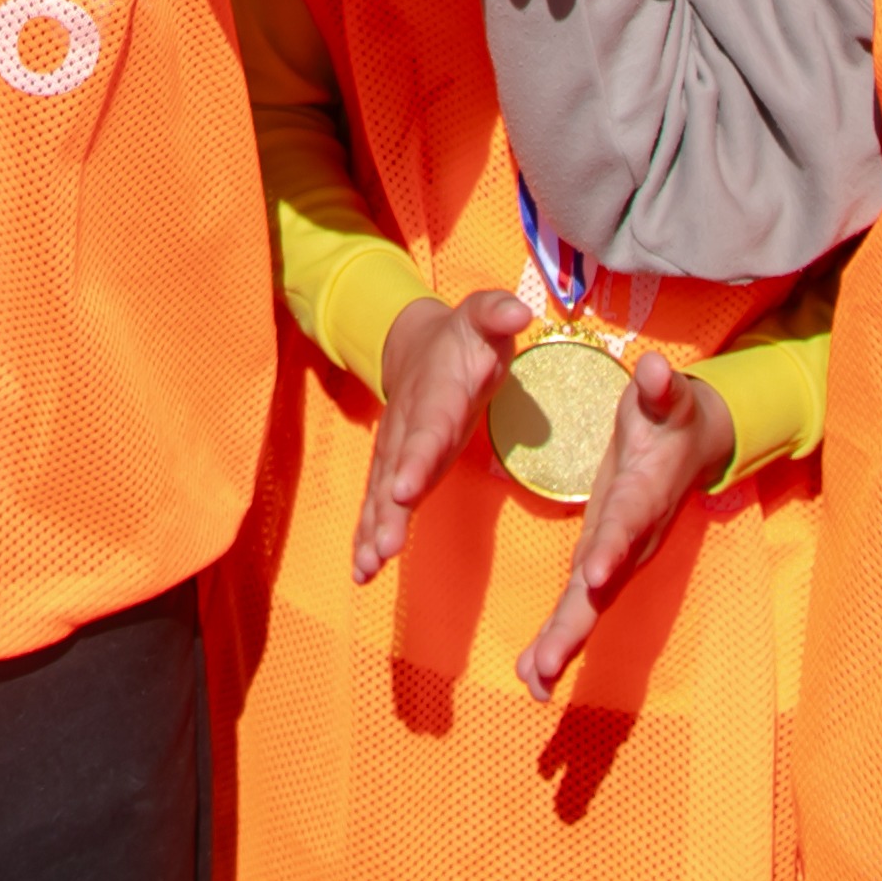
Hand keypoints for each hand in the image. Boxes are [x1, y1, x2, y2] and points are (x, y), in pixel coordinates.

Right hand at [349, 287, 523, 583]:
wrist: (416, 345)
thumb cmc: (464, 338)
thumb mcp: (484, 318)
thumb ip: (497, 313)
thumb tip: (517, 311)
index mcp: (436, 395)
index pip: (427, 430)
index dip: (415, 459)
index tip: (405, 489)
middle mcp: (409, 428)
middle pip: (397, 472)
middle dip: (389, 510)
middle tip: (384, 547)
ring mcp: (397, 452)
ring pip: (382, 494)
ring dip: (376, 530)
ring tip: (369, 567)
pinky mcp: (395, 471)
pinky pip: (378, 503)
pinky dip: (368, 535)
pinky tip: (364, 570)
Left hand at [517, 347, 735, 695]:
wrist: (695, 444)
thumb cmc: (669, 415)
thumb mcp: (666, 395)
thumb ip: (660, 388)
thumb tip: (653, 368)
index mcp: (643, 495)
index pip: (625, 522)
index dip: (611, 547)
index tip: (592, 576)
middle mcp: (632, 537)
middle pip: (603, 587)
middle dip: (575, 626)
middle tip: (547, 664)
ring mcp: (618, 557)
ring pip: (589, 607)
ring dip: (562, 645)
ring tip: (534, 681)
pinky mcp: (602, 564)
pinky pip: (580, 608)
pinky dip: (559, 642)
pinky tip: (533, 676)